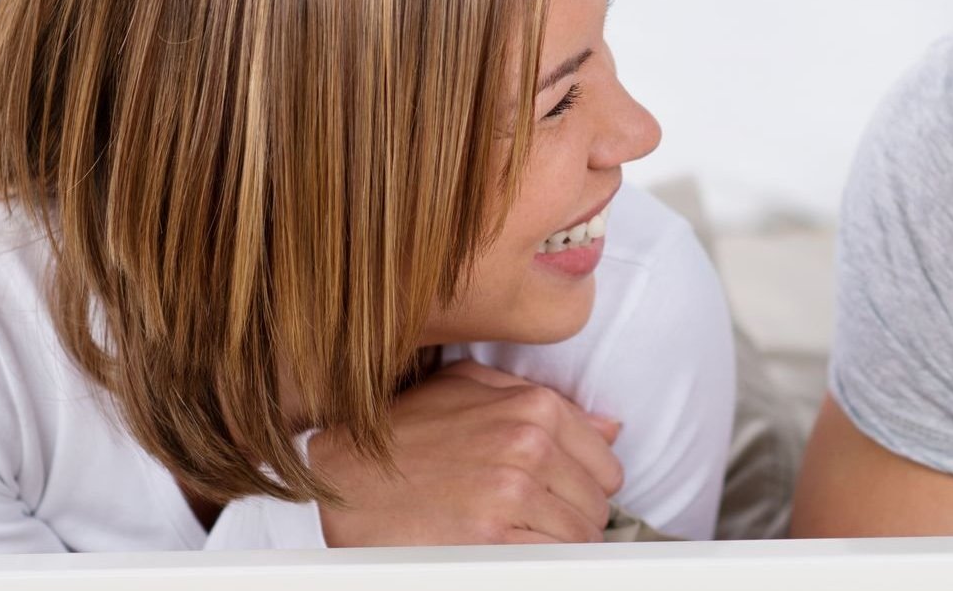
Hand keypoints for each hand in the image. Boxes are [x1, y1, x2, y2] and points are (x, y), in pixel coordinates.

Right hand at [311, 359, 624, 545]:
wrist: (344, 477)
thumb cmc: (402, 433)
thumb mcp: (466, 389)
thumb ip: (541, 402)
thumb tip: (609, 426)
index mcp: (533, 408)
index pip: (605, 466)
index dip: (584, 487)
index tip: (557, 497)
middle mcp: (530, 447)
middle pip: (596, 506)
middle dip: (572, 517)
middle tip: (532, 521)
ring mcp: (513, 495)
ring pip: (580, 540)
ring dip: (556, 545)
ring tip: (516, 537)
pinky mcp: (493, 541)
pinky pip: (554, 563)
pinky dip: (542, 563)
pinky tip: (508, 551)